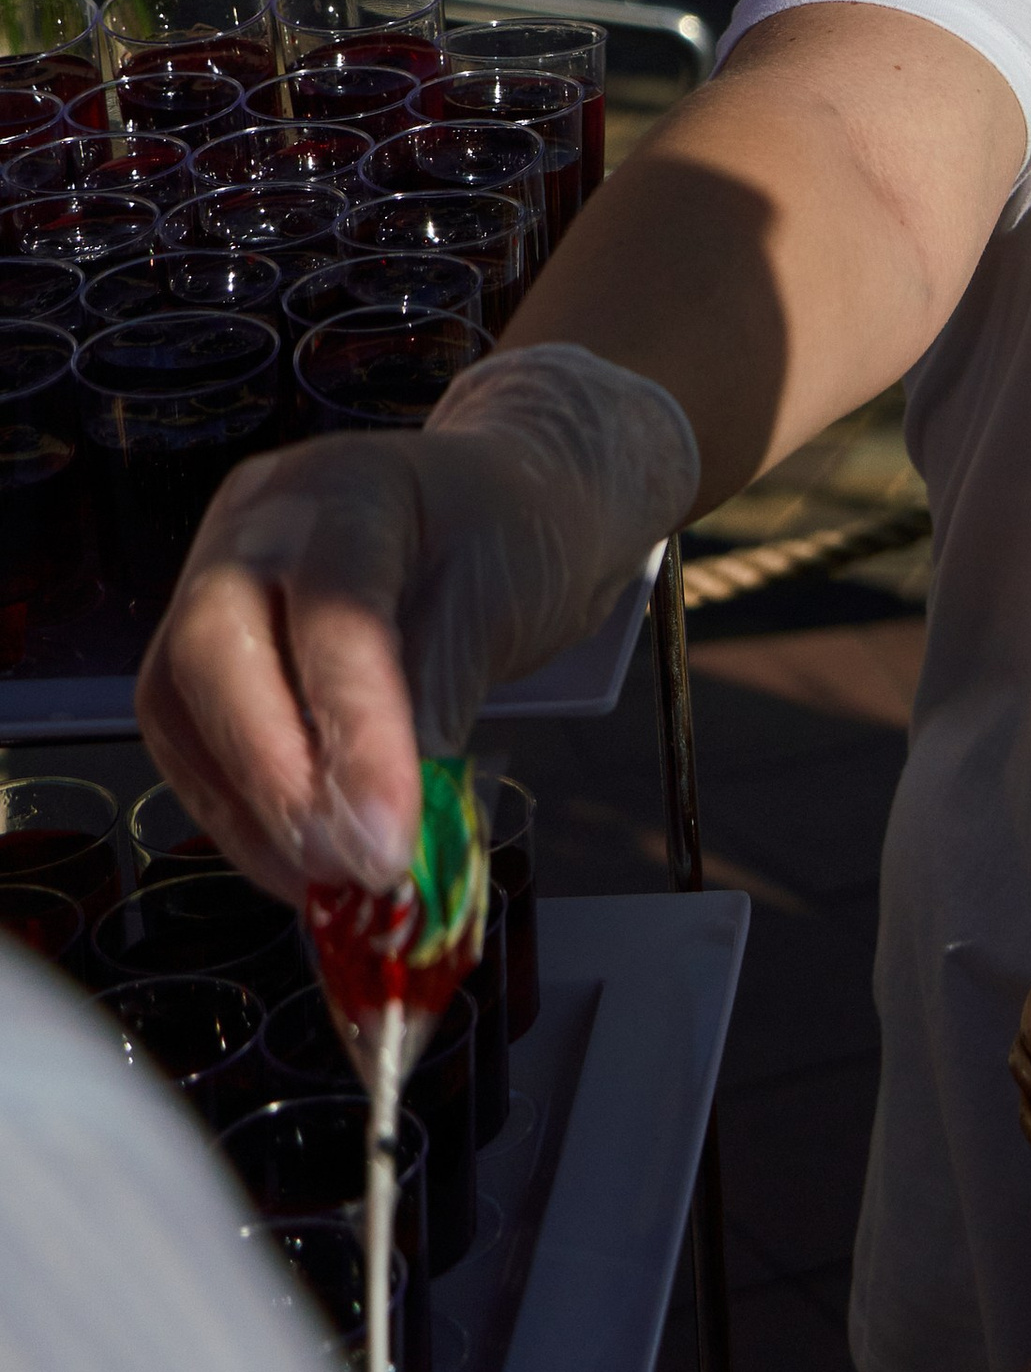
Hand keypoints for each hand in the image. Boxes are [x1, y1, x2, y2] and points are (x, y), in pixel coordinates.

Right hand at [136, 344, 698, 902]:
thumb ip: (438, 702)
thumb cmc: (510, 537)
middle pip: (212, 651)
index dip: (354, 735)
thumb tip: (379, 828)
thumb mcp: (503, 603)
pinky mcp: (201, 642)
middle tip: (343, 868)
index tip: (386, 841)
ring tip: (324, 882)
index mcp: (347, 489)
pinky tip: (298, 858)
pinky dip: (242, 809)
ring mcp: (213, 576)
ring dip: (249, 812)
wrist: (501, 501)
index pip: (333, 615)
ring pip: (180, 705)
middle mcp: (255, 524)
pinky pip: (191, 735)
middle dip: (272, 780)